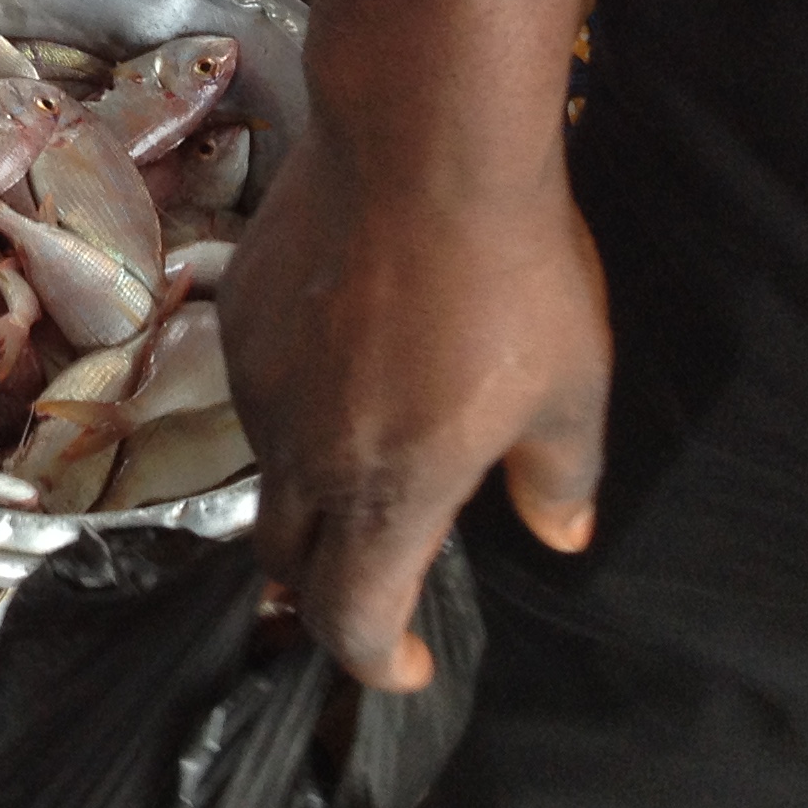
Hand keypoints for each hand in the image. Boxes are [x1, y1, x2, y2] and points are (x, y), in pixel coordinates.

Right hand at [227, 119, 611, 690]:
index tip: (409, 662)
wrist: (419, 146)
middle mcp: (304, 453)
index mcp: (389, 492)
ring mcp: (257, 383)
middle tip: (377, 570)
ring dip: (311, 483)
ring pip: (268, 466)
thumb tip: (560, 533)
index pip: (351, 619)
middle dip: (327, 585)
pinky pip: (257, 386)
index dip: (378, 661)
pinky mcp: (237, 317)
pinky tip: (344, 345)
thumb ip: (559, 480)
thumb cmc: (510, 275)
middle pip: (285, 556)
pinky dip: (295, 399)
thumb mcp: (570, 390)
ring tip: (371, 433)